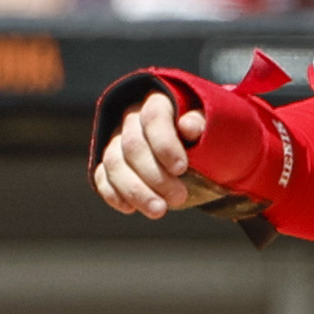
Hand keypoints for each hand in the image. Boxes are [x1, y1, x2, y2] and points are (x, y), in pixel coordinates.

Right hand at [91, 87, 227, 218]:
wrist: (190, 150)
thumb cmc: (202, 138)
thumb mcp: (211, 127)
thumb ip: (201, 124)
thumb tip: (188, 126)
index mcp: (157, 104)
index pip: (154, 117)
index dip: (165, 144)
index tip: (181, 169)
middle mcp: (132, 119)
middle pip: (133, 146)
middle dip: (155, 176)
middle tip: (179, 197)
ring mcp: (116, 141)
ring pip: (114, 163)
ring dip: (135, 190)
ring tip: (158, 210)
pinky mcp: (108, 164)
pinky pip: (102, 177)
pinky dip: (113, 194)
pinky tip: (130, 208)